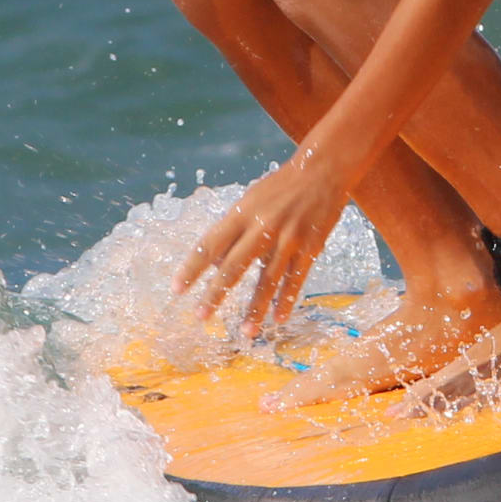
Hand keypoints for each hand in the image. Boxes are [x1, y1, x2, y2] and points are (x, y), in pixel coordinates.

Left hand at [177, 148, 357, 340]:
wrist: (323, 169)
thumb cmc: (280, 186)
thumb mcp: (250, 200)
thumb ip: (232, 230)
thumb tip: (214, 263)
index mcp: (242, 213)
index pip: (210, 244)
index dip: (192, 268)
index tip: (177, 289)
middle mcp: (262, 227)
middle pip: (234, 267)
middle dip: (216, 294)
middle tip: (201, 317)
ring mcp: (288, 239)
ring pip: (268, 280)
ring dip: (255, 308)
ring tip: (246, 332)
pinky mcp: (310, 247)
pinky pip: (296, 279)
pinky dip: (286, 301)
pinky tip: (278, 319)